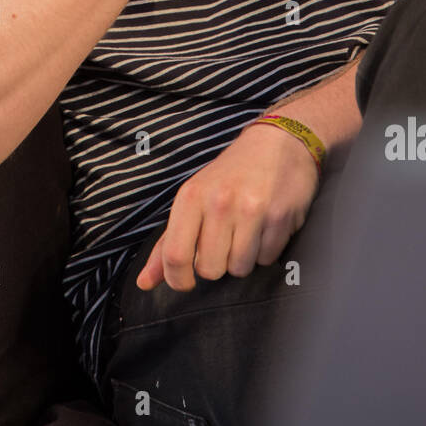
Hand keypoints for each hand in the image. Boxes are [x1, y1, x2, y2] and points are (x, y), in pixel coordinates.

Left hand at [135, 123, 320, 290]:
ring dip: (242, 259)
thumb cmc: (231, 174)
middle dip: (216, 264)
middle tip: (223, 240)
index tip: (185, 281)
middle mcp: (220, 202)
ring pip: (239, 269)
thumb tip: (144, 282)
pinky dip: (265, 251)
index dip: (177, 279)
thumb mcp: (193, 198)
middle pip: (209, 269)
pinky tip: (265, 227)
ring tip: (246, 231)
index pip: (175, 255)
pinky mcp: (280, 217)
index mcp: (191, 196)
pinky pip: (266, 260)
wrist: (279, 143)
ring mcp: (252, 210)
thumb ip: (167, 243)